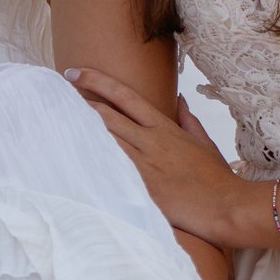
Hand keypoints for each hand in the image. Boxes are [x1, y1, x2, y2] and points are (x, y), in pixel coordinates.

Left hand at [68, 67, 260, 253]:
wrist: (227, 207)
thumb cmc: (217, 178)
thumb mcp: (204, 143)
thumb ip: (187, 119)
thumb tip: (178, 98)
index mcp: (164, 127)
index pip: (124, 95)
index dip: (95, 80)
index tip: (72, 72)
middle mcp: (150, 141)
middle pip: (105, 115)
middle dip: (76, 104)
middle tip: (51, 98)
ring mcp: (144, 165)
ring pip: (103, 140)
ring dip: (77, 131)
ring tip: (51, 122)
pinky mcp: (141, 189)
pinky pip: (109, 172)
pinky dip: (89, 163)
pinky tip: (68, 159)